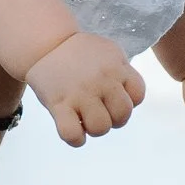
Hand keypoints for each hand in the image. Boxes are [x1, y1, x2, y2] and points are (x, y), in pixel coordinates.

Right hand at [27, 30, 145, 145]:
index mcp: (116, 67)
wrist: (46, 45)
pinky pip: (72, 134)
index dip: (129, 101)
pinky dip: (76, 139)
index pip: (138, 95)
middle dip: (115, 120)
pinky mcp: (58, 104)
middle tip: (102, 112)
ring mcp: (80, 93)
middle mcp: (101, 80)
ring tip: (86, 119)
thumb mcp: (110, 52)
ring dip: (95, 130)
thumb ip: (124, 72)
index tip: (114, 97)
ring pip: (100, 128)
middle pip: (122, 115)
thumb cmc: (81, 52)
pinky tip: (74, 131)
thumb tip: (131, 98)